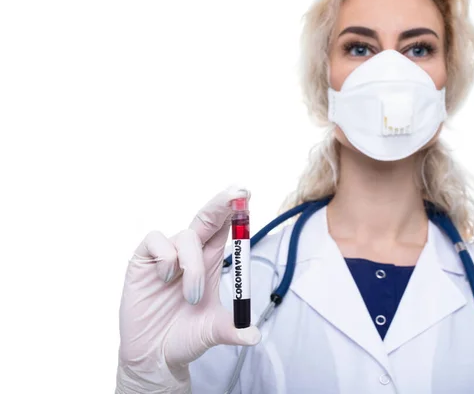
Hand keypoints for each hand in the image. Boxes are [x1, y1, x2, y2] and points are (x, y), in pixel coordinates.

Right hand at [116, 186, 260, 393]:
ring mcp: (167, 255)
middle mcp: (191, 253)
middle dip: (222, 203)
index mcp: (211, 261)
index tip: (246, 195)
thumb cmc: (184, 337)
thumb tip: (254, 337)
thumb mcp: (212, 332)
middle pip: (207, 217)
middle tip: (238, 193)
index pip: (225, 228)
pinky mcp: (144, 260)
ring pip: (186, 236)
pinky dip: (167, 258)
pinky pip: (157, 241)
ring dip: (193, 265)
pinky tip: (165, 280)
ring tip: (191, 297)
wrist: (154, 355)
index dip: (235, 211)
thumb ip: (232, 330)